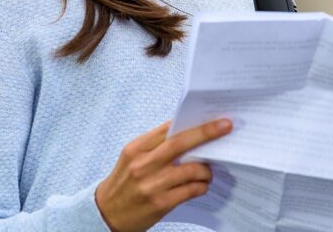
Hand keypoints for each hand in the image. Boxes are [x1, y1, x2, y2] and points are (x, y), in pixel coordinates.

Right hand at [94, 118, 232, 231]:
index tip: (213, 118)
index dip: (193, 122)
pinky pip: (190, 190)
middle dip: (206, 133)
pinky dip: (201, 186)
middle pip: (180, 143)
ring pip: (191, 169)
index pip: (168, 129)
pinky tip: (201, 186)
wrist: (105, 213)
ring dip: (206, 169)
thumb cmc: (124, 182)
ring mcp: (152, 184)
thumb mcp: (133, 158)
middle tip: (226, 126)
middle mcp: (143, 164)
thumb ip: (156, 145)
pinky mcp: (160, 203)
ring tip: (208, 171)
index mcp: (137, 148)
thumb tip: (187, 131)